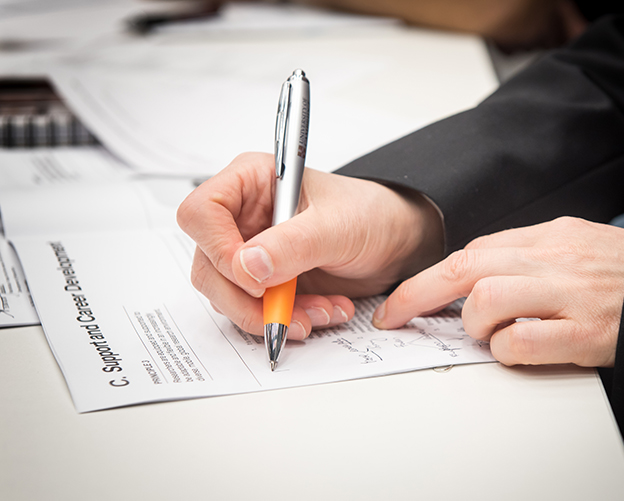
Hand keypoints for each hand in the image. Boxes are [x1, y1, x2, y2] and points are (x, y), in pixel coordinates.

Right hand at [176, 152, 442, 339]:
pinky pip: (254, 310)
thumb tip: (247, 266)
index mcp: (251, 182)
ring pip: (228, 295)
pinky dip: (286, 319)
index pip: (201, 213)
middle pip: (208, 265)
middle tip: (287, 312)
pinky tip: (323, 311)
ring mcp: (251, 251)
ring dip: (271, 314)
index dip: (219, 249)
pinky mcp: (265, 281)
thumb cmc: (371, 215)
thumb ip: (293, 244)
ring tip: (322, 311)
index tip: (255, 276)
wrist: (396, 242)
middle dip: (248, 298)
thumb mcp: (338, 226)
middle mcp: (242, 216)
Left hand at [372, 217, 623, 366]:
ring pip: (485, 298)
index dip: (429, 277)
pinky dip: (506, 350)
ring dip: (473, 323)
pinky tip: (515, 350)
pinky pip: (522, 340)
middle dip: (418, 294)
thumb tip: (472, 272)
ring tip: (488, 333)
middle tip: (394, 317)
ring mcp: (567, 294)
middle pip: (465, 267)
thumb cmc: (620, 270)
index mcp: (545, 237)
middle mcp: (551, 259)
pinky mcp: (584, 332)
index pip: (470, 251)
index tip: (404, 299)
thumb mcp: (572, 243)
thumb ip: (524, 253)